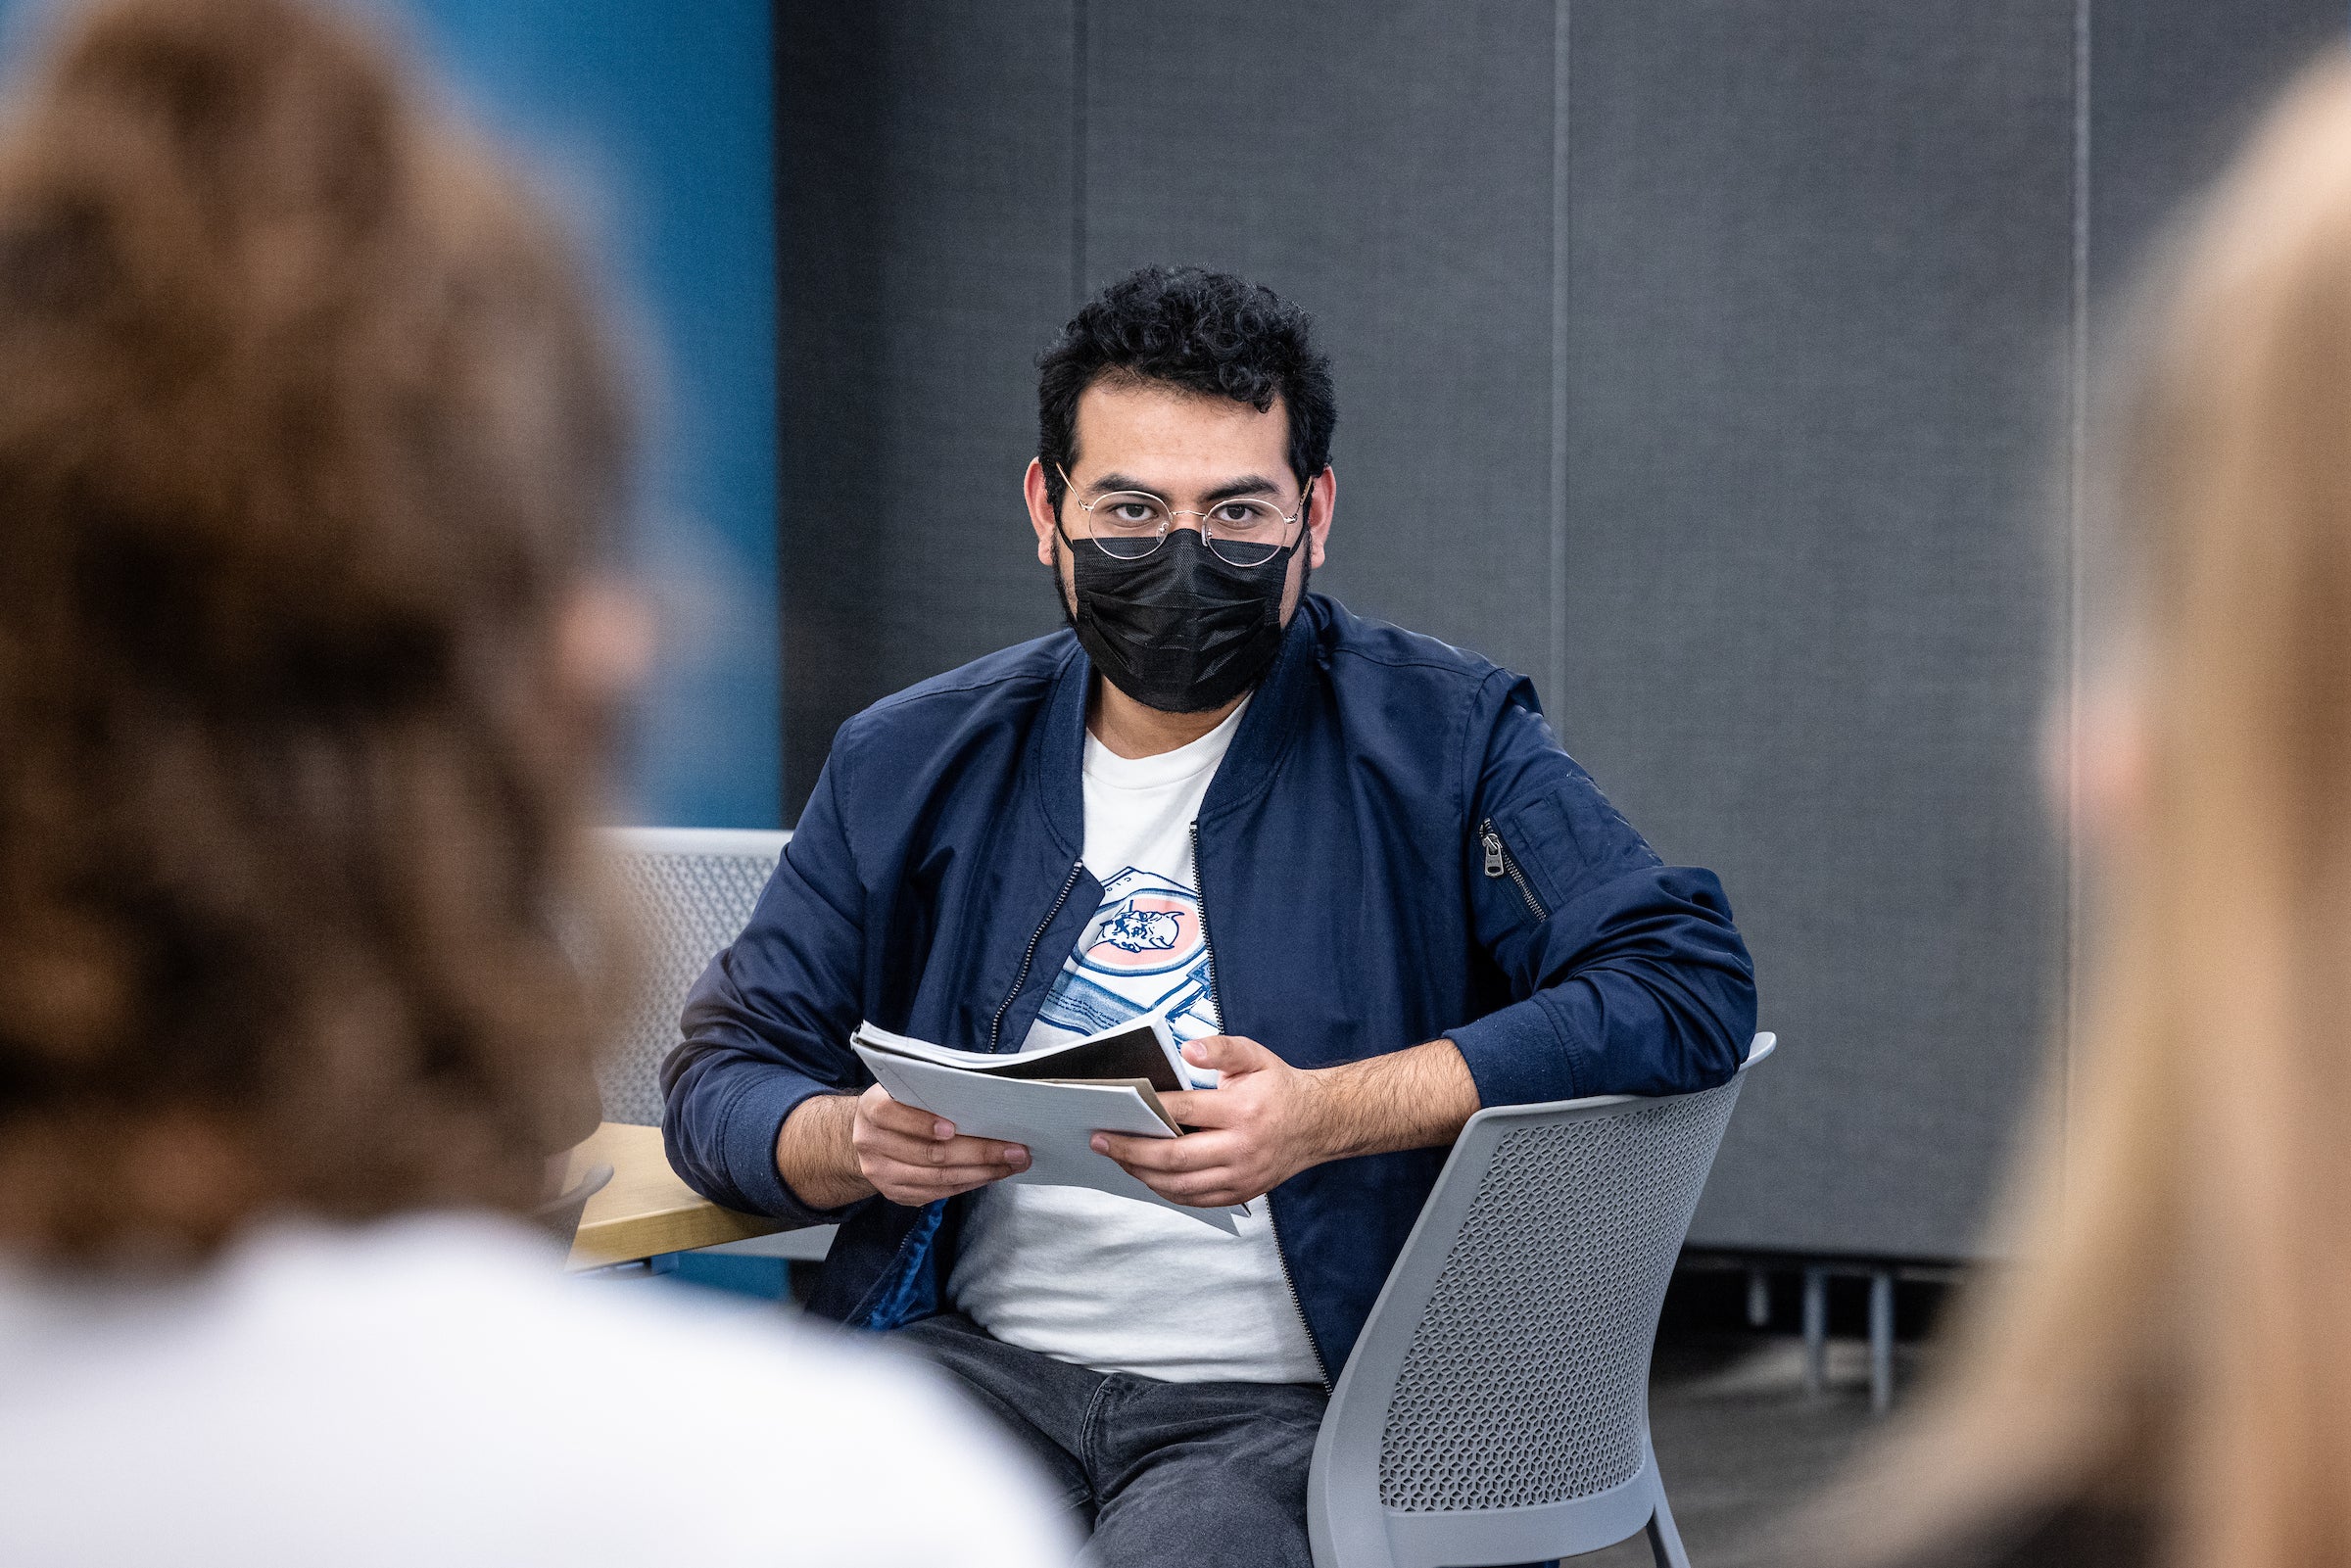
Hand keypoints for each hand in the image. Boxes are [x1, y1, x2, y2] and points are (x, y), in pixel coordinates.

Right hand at [849, 1084, 1029, 1205]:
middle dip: (978, 1152)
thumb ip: (929, 1094)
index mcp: (872, 1109)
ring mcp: (881, 1173)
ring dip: (981, 1172)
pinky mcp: (896, 1194)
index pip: (892, 1115)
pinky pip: (937, 1193)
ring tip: (1012, 1164)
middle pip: (928, 1153)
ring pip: (937, 1177)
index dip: (922, 1123)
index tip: (953, 1127)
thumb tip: (982, 1101)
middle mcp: (872, 1143)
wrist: (867, 1136)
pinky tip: (991, 1174)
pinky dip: (968, 1183)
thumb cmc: (898, 1105)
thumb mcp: (903, 1090)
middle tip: (1015, 1150)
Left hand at [1092, 1035, 1333, 1208]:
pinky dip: (1164, 1190)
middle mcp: (1241, 1149)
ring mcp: (1241, 1177)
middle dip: (1131, 1151)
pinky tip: (1146, 1174)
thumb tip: (1187, 1049)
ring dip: (1142, 1174)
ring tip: (1117, 1158)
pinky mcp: (1240, 1193)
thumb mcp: (1254, 1055)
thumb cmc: (1278, 1087)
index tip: (1116, 1109)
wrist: (1318, 1124)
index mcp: (1243, 1111)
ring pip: (1180, 1185)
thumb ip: (1221, 1049)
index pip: (1185, 1112)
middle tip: (1099, 1141)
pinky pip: (1194, 1199)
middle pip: (1175, 1158)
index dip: (1148, 1111)